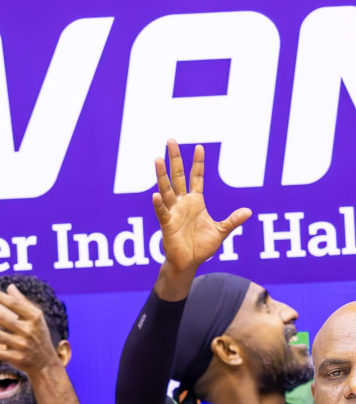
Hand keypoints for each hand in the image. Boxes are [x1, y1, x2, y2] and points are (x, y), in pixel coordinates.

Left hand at [0, 284, 64, 377]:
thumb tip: (10, 286)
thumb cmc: (38, 335)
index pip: (14, 304)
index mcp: (34, 318)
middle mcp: (29, 330)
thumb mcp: (35, 319)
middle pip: (2, 319)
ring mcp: (22, 345)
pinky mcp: (16, 359)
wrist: (45, 362)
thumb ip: (22, 302)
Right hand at [152, 139, 251, 283]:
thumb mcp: (221, 231)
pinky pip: (162, 212)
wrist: (189, 263)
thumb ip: (233, 220)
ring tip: (157, 159)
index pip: (196, 177)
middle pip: (178, 176)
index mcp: (195, 202)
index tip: (199, 146)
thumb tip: (248, 211)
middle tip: (170, 141)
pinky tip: (155, 195)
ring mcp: (173, 212)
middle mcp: (182, 203)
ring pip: (166, 189)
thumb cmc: (201, 247)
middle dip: (175, 159)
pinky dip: (159, 204)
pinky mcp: (167, 225)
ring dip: (162, 175)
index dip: (197, 162)